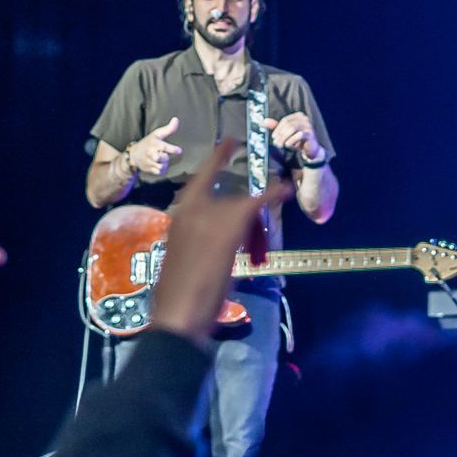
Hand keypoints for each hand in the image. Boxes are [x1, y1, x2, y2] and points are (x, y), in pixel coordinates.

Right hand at [128, 117, 182, 179]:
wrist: (134, 154)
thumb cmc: (149, 142)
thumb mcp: (157, 134)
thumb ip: (168, 128)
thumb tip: (176, 119)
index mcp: (154, 143)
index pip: (164, 147)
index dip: (172, 149)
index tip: (179, 151)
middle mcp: (150, 153)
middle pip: (163, 158)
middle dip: (165, 157)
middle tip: (162, 154)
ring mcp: (149, 162)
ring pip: (161, 166)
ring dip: (164, 164)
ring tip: (160, 159)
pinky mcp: (148, 169)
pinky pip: (159, 172)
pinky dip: (160, 169)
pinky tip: (158, 164)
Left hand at [147, 152, 292, 345]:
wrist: (181, 319)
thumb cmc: (201, 276)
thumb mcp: (226, 237)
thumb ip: (249, 207)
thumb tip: (276, 187)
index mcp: (190, 207)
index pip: (209, 171)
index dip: (221, 154)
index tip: (232, 137)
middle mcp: (186, 218)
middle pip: (216, 194)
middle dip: (239, 190)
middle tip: (261, 185)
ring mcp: (188, 239)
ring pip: (217, 215)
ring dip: (238, 213)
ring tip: (258, 214)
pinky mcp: (194, 258)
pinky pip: (217, 234)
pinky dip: (234, 231)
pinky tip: (246, 240)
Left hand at [264, 112, 324, 163]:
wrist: (310, 149)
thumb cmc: (297, 140)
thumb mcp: (286, 133)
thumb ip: (276, 127)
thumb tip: (263, 121)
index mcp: (298, 116)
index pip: (285, 120)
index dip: (278, 128)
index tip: (274, 137)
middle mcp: (304, 118)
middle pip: (288, 124)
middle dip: (280, 134)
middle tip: (276, 143)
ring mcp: (308, 125)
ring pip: (292, 128)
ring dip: (284, 137)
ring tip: (280, 145)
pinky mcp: (310, 134)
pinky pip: (299, 135)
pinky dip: (292, 140)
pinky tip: (288, 145)